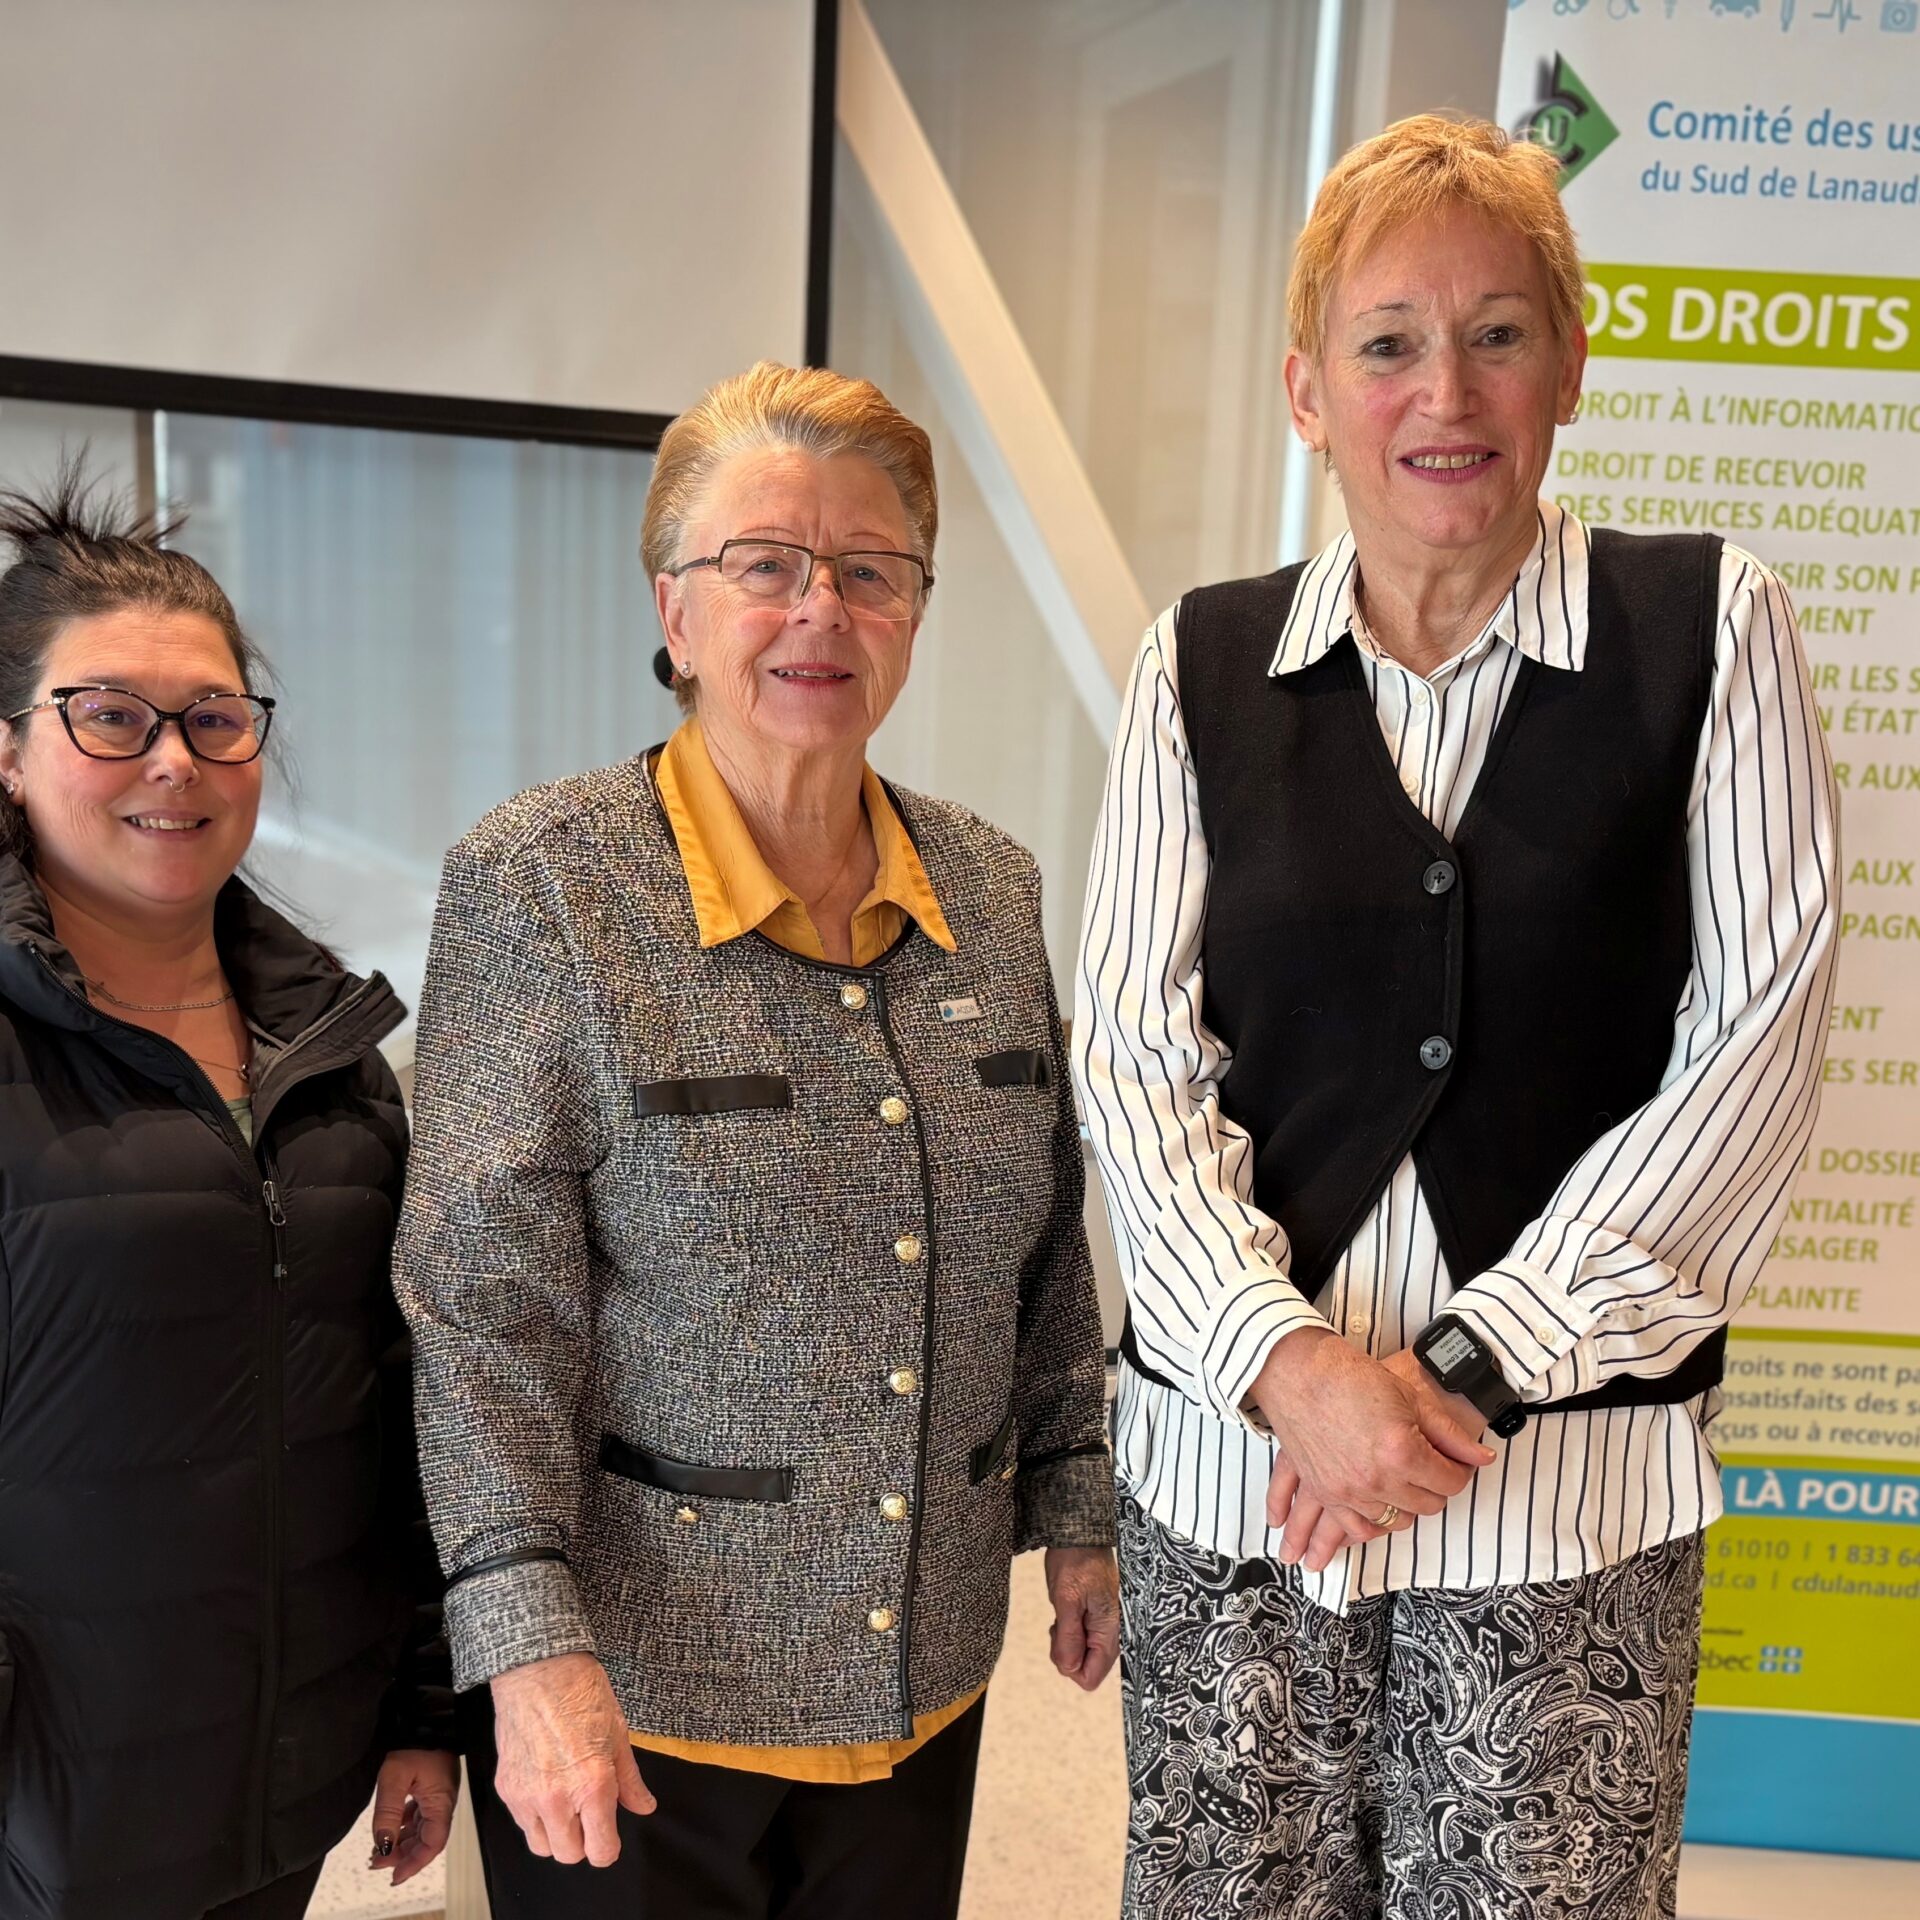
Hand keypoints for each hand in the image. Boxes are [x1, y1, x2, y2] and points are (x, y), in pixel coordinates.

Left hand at [367, 1748, 460, 1885]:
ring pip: (422, 1829)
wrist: (428, 1715)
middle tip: (377, 1863)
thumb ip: (388, 1813)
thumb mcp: (395, 1778)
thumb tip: (383, 1846)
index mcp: (440, 1803)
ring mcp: (437, 1795)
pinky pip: (420, 1816)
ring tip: (379, 1851)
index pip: (433, 1844)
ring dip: (403, 1842)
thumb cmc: (415, 1744)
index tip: (395, 1875)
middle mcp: (442, 1803)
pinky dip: (405, 1827)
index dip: (415, 1863)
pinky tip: (391, 1828)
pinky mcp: (431, 1788)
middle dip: (403, 1855)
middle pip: (426, 1840)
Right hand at [491, 1651, 653, 1866]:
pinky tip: (546, 1791)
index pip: (600, 1851)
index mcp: (592, 1785)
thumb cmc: (580, 1693)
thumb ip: (630, 1781)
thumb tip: (643, 1806)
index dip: (609, 1848)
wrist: (538, 1670)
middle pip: (569, 1856)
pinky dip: (535, 1818)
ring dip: (557, 1836)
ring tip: (567, 1806)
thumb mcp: (619, 1734)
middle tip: (590, 1818)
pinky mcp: (506, 1789)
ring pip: (542, 1847)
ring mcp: (526, 1796)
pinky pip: (521, 1824)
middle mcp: (556, 1798)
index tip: (611, 1839)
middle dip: (583, 1843)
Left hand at [1044, 1547, 1120, 1691]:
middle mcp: (1112, 1634)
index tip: (1060, 1639)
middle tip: (1060, 1623)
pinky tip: (1068, 1612)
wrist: (1080, 1535)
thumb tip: (1068, 1669)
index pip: (1090, 1678)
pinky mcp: (1099, 1619)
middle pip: (1086, 1668)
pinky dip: (1070, 1631)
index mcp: (1109, 1632)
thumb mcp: (1066, 1600)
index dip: (1069, 1666)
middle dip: (1066, 1652)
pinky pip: (1083, 1640)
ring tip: (1064, 1613)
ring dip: (1067, 1640)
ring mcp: (1106, 1627)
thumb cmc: (1075, 1562)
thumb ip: (1069, 1638)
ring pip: (1082, 1655)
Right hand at [1251, 1329, 1494, 1569]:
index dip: (1459, 1471)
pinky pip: (1357, 1529)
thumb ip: (1450, 1435)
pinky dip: (1370, 1525)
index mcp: (1401, 1452)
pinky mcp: (1327, 1493)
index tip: (1454, 1462)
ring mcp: (1348, 1491)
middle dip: (1434, 1487)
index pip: (1451, 1482)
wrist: (1300, 1373)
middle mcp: (1376, 1479)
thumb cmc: (1351, 1378)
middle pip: (1427, 1506)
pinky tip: (1376, 1513)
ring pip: (1396, 1521)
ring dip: (1405, 1505)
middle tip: (1429, 1467)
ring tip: (1402, 1483)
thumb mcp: (1410, 1399)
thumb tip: (1482, 1458)